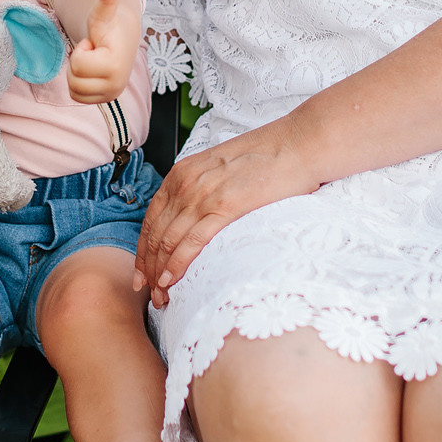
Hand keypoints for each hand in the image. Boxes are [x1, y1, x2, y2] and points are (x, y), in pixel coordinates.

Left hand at [65, 0, 139, 104]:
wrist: (122, 41)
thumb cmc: (109, 26)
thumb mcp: (103, 13)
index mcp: (115, 66)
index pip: (78, 66)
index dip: (81, 51)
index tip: (93, 44)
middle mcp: (116, 86)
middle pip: (74, 81)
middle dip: (79, 63)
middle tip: (92, 52)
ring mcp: (111, 96)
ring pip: (75, 91)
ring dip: (78, 74)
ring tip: (92, 61)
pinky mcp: (105, 100)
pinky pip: (77, 97)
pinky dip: (80, 84)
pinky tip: (91, 70)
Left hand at [132, 120, 324, 308]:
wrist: (298, 144)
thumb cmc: (267, 157)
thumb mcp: (220, 167)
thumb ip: (202, 189)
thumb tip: (195, 220)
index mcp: (182, 173)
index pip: (151, 219)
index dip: (143, 251)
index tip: (142, 274)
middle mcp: (185, 183)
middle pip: (155, 234)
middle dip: (148, 268)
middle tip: (148, 294)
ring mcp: (203, 195)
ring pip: (168, 242)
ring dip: (159, 273)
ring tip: (160, 297)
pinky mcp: (225, 207)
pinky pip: (192, 242)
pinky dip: (176, 264)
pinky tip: (170, 281)